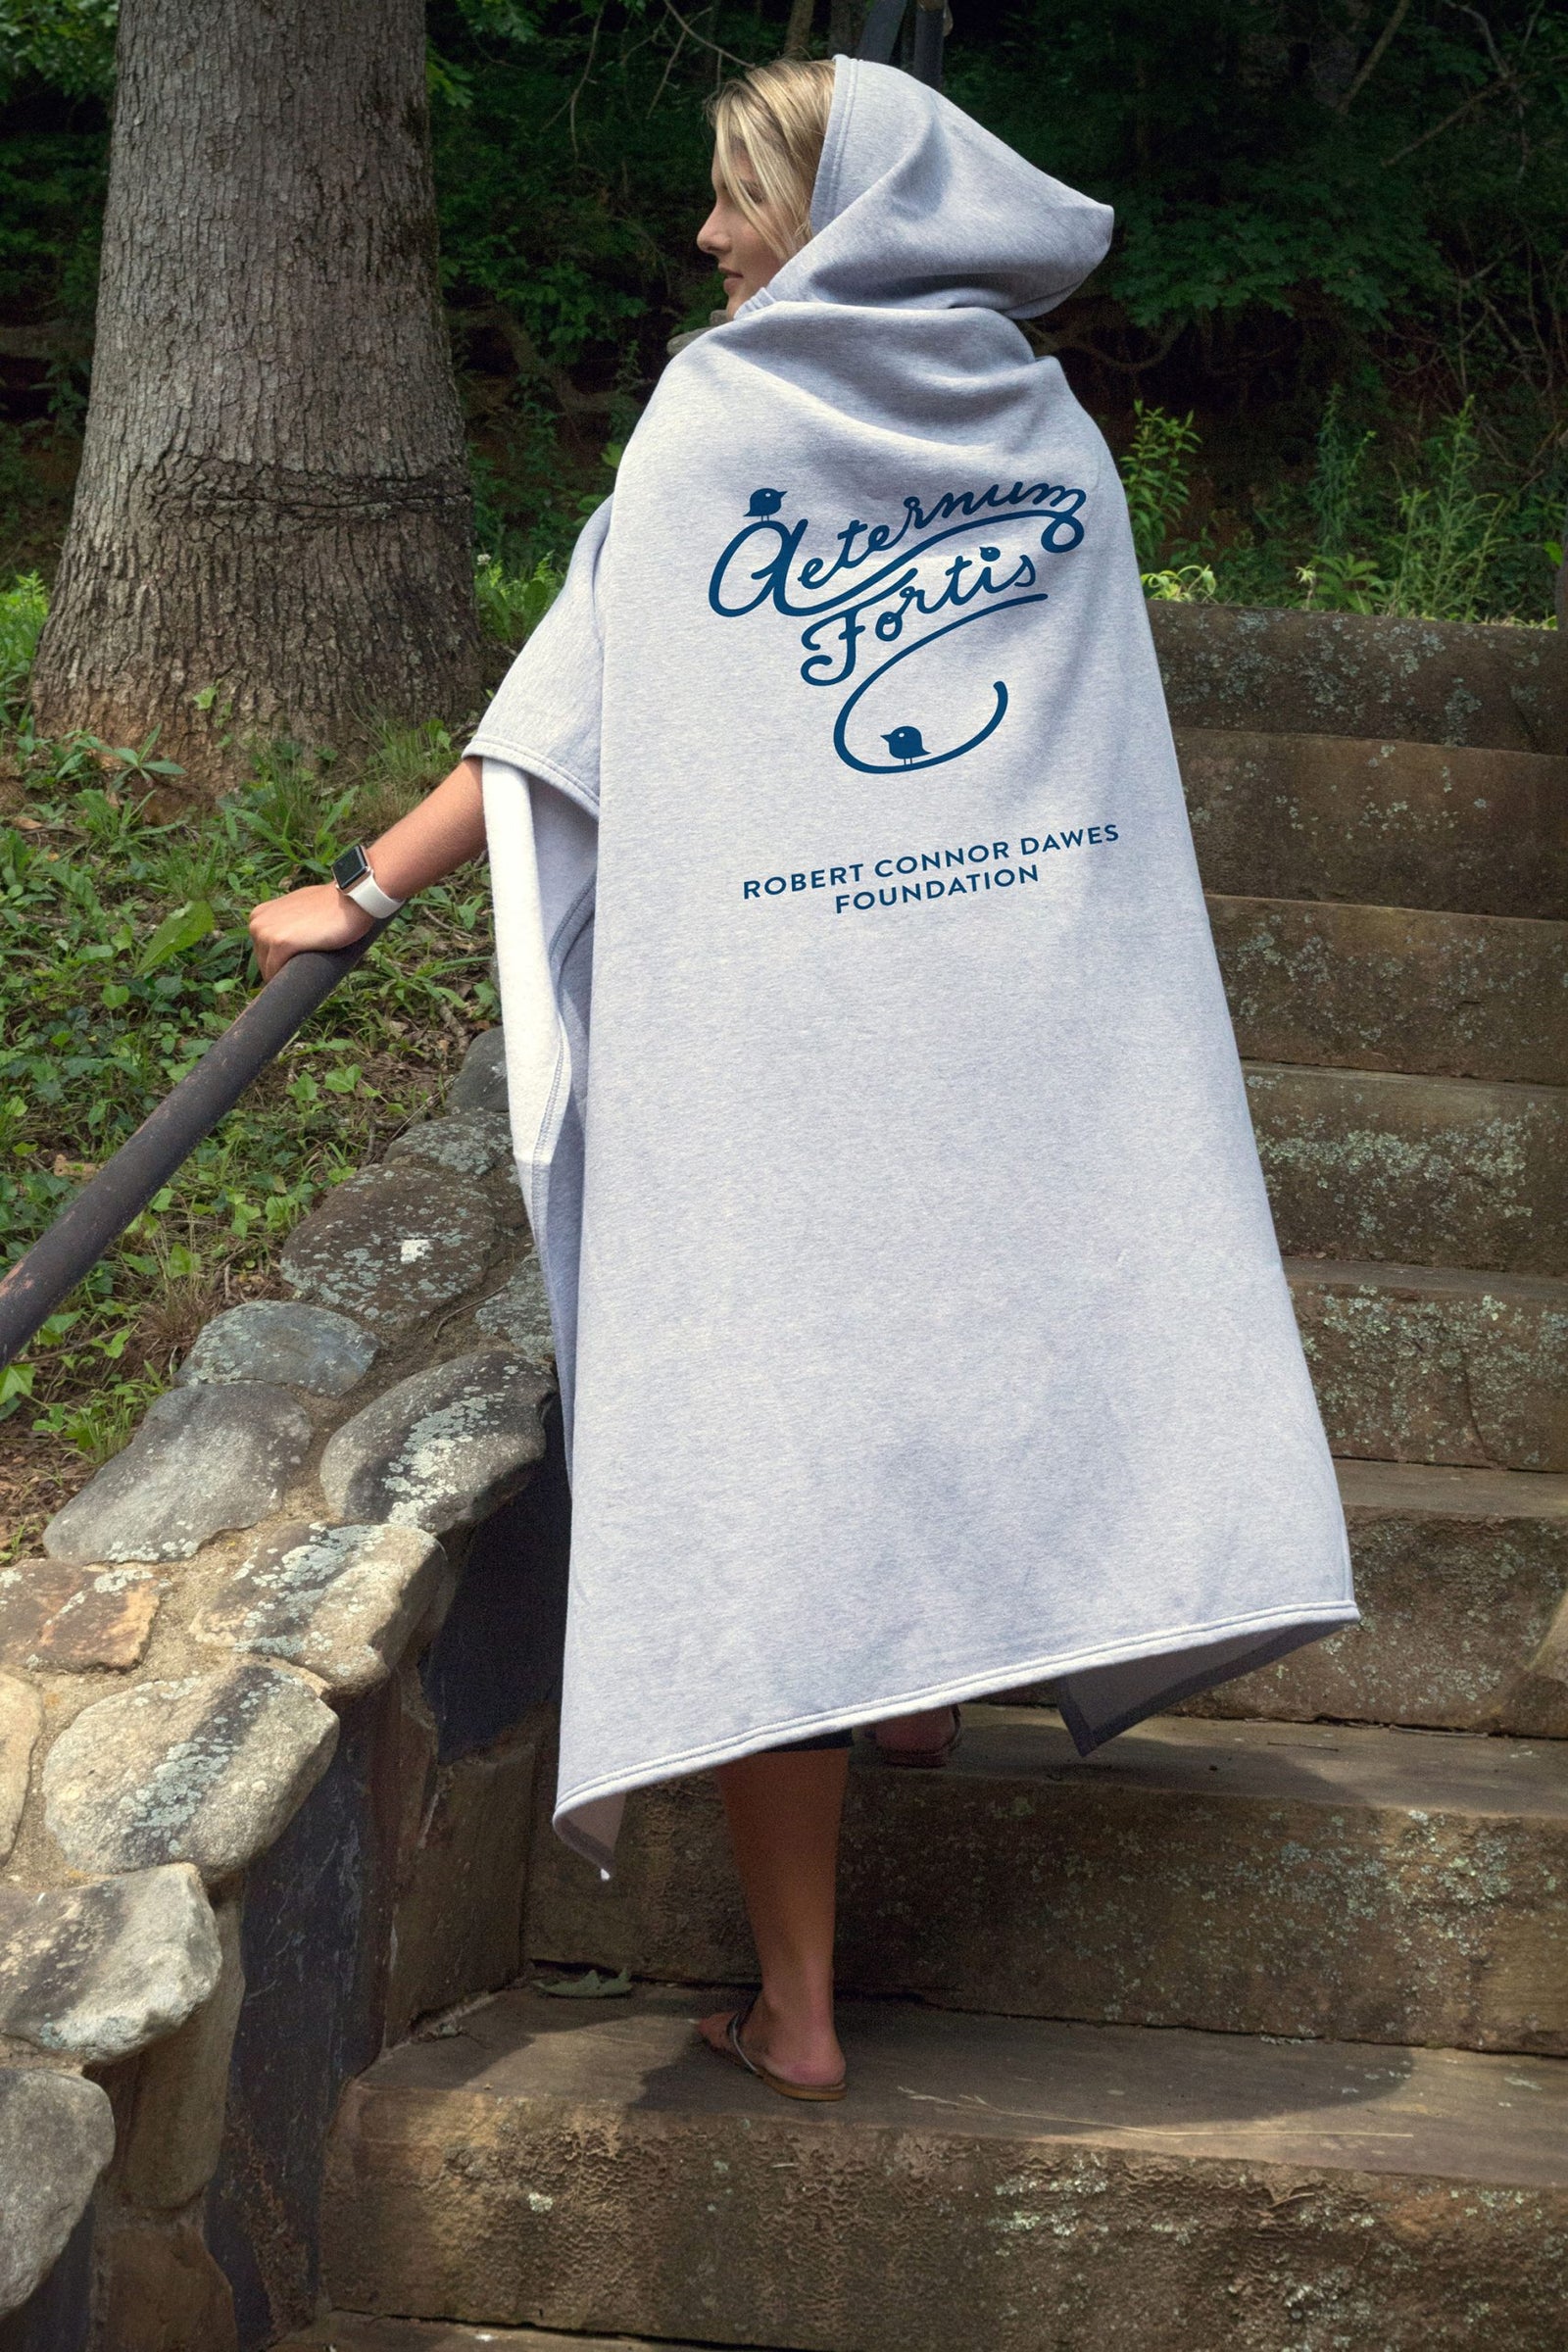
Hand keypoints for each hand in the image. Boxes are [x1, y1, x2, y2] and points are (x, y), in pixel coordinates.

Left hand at [248, 882, 373, 982]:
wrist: (351, 899)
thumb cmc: (332, 905)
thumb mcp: (300, 908)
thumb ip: (289, 920)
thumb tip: (294, 937)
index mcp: (259, 915)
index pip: (263, 951)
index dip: (280, 961)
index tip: (299, 962)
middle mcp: (257, 923)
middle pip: (264, 962)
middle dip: (283, 969)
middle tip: (308, 966)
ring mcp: (266, 933)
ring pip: (269, 970)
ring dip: (287, 976)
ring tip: (309, 969)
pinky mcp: (280, 943)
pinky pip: (276, 973)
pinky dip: (288, 981)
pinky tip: (303, 980)